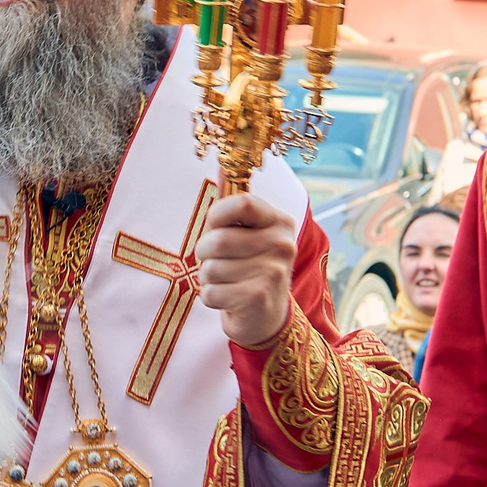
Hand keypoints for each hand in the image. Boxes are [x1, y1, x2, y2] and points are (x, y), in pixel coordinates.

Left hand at [196, 194, 296, 348]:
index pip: (242, 203)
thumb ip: (234, 209)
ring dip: (208, 279)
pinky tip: (228, 299)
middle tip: (215, 262)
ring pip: (210, 269)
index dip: (217, 215)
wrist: (268, 318)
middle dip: (204, 254)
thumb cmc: (250, 269)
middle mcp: (282, 244)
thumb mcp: (249, 236)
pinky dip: (211, 298)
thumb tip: (219, 168)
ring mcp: (272, 272)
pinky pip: (210, 293)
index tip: (215, 228)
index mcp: (279, 222)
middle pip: (217, 240)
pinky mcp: (258, 298)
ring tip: (225, 282)